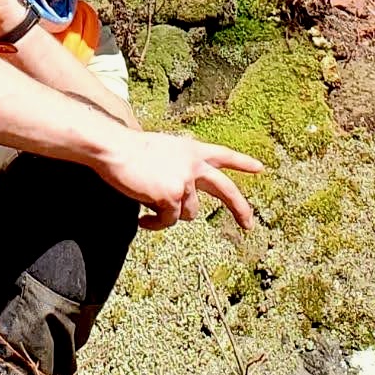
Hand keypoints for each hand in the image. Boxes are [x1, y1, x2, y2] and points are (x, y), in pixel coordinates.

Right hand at [97, 126, 263, 230]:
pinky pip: (168, 221)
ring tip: (148, 207)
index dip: (242, 162)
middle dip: (240, 209)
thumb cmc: (129, 149)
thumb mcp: (163, 150)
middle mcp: (194, 165)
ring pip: (189, 213)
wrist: (114, 149)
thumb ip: (178, 166)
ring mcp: (185, 182)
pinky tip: (142, 220)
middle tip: (249, 225)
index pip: (223, 155)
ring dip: (171, 213)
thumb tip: (180, 197)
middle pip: (226, 190)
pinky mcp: (172, 198)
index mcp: (192, 150)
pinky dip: (155, 224)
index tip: (260, 168)